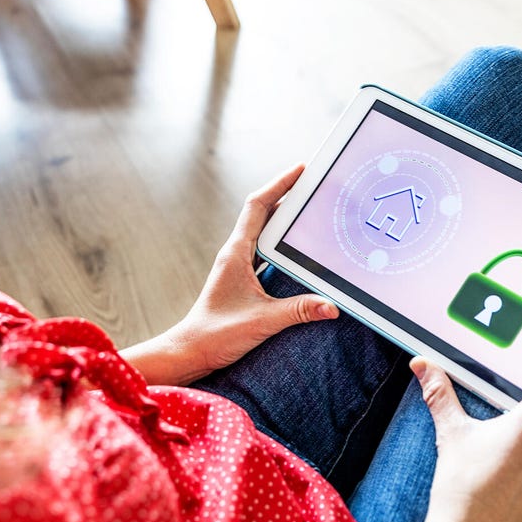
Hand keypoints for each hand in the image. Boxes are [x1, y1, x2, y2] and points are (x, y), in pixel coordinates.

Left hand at [123, 164, 339, 385]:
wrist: (190, 351)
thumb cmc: (216, 334)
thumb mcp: (263, 321)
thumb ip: (299, 311)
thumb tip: (332, 306)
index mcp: (236, 252)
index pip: (259, 206)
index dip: (280, 184)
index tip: (301, 170)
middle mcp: (235, 253)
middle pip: (263, 213)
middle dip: (287, 196)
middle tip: (312, 186)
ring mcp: (236, 265)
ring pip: (263, 231)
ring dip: (284, 219)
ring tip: (309, 210)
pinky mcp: (240, 279)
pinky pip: (263, 250)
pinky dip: (280, 242)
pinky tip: (297, 250)